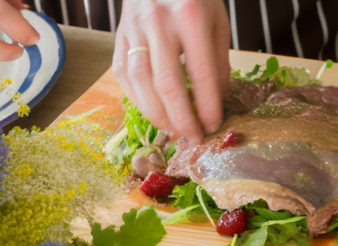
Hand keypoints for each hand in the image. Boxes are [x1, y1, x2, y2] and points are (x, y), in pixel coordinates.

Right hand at [113, 0, 229, 142]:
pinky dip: (139, 100)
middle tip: (193, 136)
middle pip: (167, 84)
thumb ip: (218, 62)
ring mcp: (134, 29)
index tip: (212, 126)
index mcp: (190, 16)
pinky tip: (154, 110)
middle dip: (182, 119)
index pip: (200, 73)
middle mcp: (158, 21)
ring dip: (158, 115)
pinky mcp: (119, 36)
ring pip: (141, 84)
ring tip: (174, 129)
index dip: (207, 106)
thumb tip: (213, 104)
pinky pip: (125, 76)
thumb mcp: (217, 21)